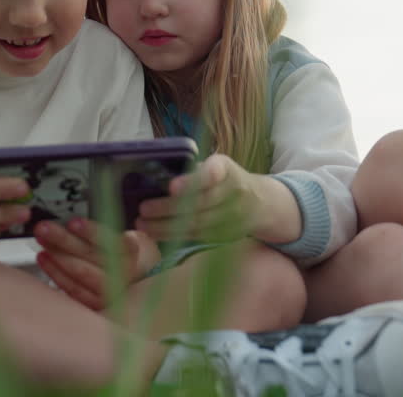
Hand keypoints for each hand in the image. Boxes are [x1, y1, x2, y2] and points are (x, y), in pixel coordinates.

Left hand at [34, 218, 160, 310]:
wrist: (138, 280)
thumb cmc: (125, 253)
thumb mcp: (123, 235)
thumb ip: (103, 231)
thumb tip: (72, 221)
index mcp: (131, 251)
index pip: (111, 240)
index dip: (91, 232)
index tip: (73, 222)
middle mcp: (122, 272)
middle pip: (90, 255)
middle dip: (63, 240)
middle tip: (44, 228)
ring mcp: (109, 290)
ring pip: (79, 272)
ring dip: (56, 255)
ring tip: (41, 241)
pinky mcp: (96, 303)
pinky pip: (72, 288)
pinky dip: (55, 272)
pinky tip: (44, 258)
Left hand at [134, 153, 265, 241]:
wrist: (261, 203)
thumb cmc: (225, 179)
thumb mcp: (216, 166)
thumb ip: (193, 171)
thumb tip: (154, 176)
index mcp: (227, 169)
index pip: (212, 174)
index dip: (192, 181)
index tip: (172, 186)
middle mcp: (233, 192)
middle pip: (200, 203)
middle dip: (168, 208)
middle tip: (143, 208)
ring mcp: (232, 216)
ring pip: (196, 224)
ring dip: (166, 226)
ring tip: (142, 224)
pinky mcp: (227, 234)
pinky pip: (197, 236)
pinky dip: (173, 236)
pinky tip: (154, 233)